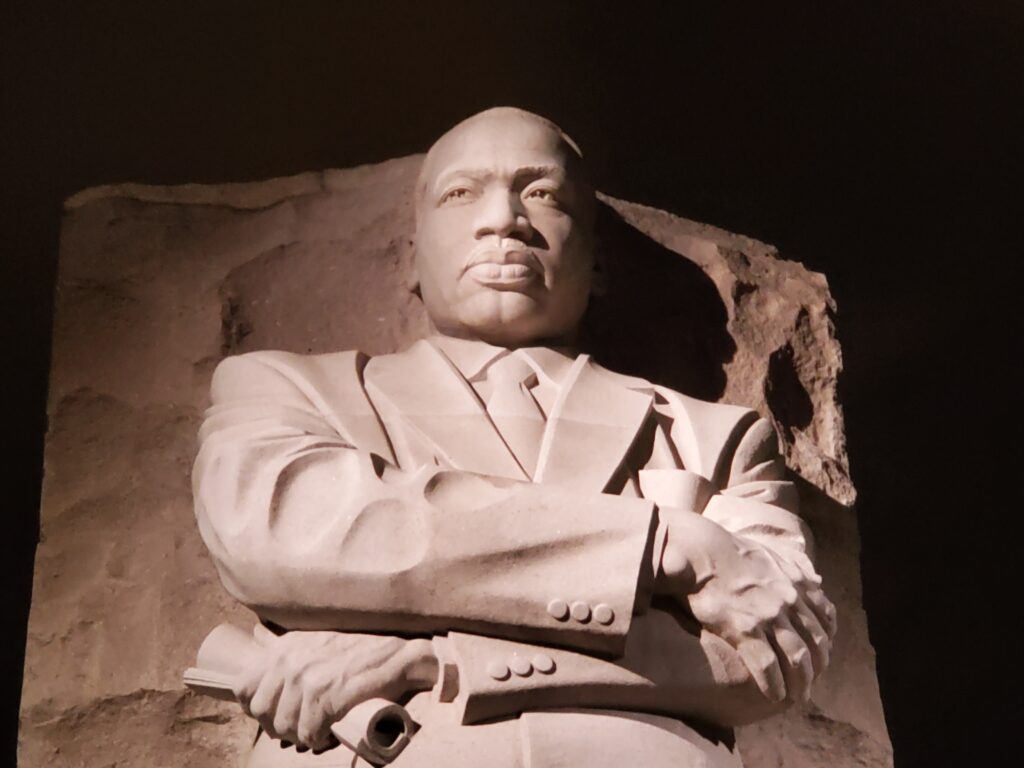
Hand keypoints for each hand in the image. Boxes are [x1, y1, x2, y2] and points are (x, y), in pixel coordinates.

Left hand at [233, 626, 437, 750]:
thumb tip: (260, 649)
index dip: (255, 707)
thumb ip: (289, 648)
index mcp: (284, 647)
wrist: (399, 656)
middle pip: (260, 711)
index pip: (243, 686)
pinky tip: (328, 735)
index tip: (274, 713)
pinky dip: (317, 741)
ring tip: (317, 732)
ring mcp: (308, 678)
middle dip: (277, 725)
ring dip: (300, 736)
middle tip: (299, 727)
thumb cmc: (360, 651)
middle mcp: (291, 660)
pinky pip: (307, 734)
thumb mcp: (317, 640)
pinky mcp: (327, 696)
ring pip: (284, 727)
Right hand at [656, 508, 836, 703]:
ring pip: (796, 657)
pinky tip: (774, 695)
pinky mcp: (745, 628)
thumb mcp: (772, 553)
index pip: (824, 619)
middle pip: (814, 643)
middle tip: (810, 683)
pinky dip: (774, 683)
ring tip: (796, 697)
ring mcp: (768, 615)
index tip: (821, 657)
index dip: (826, 643)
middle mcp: (788, 600)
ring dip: (800, 682)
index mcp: (796, 582)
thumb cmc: (730, 550)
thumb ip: (796, 567)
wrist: (701, 552)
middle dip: (816, 668)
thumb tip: (817, 578)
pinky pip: (767, 664)